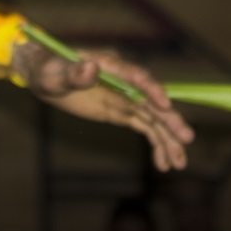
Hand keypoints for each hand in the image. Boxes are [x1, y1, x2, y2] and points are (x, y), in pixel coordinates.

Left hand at [34, 48, 193, 170]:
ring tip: (179, 163)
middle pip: (152, 100)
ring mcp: (125, 97)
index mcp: (111, 66)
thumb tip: (90, 68)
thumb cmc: (48, 69)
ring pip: (153, 118)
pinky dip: (156, 144)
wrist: (44, 75)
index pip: (136, 76)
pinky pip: (145, 127)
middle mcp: (125, 81)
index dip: (151, 89)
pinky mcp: (122, 110)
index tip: (164, 103)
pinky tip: (164, 164)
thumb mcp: (55, 73)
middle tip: (186, 138)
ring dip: (168, 139)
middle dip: (169, 119)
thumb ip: (73, 72)